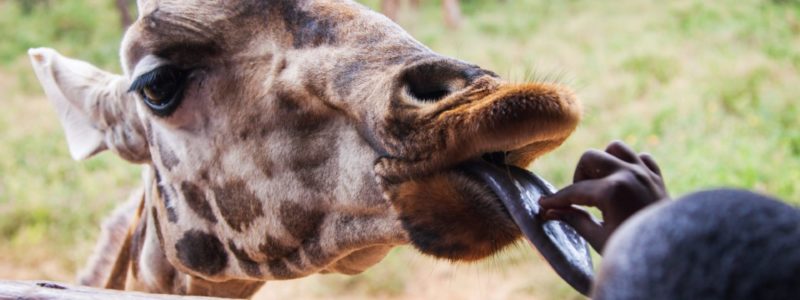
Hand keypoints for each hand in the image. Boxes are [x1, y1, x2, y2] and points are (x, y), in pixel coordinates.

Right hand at [540, 141, 668, 253]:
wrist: (673, 256)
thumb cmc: (632, 249)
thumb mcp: (598, 238)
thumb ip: (573, 220)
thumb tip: (549, 213)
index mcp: (612, 191)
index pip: (574, 190)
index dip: (556, 199)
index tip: (543, 204)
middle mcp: (628, 175)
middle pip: (590, 157)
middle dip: (580, 176)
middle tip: (581, 198)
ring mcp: (645, 173)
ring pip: (616, 148)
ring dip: (604, 162)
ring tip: (601, 183)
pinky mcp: (658, 177)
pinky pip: (641, 157)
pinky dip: (631, 165)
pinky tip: (625, 183)